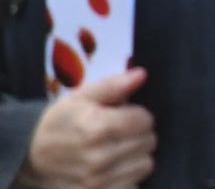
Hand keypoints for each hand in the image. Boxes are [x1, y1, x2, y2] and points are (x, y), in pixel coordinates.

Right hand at [17, 68, 155, 188]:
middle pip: (149, 142)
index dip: (137, 115)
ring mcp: (99, 181)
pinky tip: (114, 169)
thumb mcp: (80, 97)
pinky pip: (134, 185)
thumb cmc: (58, 123)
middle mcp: (99, 157)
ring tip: (116, 151)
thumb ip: (113, 85)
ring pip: (145, 165)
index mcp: (96, 127)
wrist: (29, 158)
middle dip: (138, 135)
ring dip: (136, 157)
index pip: (145, 120)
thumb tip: (141, 74)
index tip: (124, 117)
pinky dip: (129, 177)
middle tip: (119, 134)